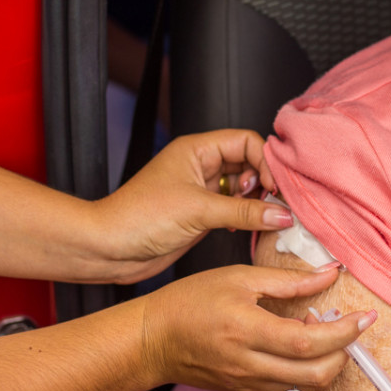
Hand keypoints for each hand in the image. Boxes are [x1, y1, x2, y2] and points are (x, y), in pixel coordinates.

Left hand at [98, 129, 293, 280]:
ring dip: (257, 202)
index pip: (246, 141)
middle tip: (275, 204)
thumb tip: (281, 214)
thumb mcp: (198, 211)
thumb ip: (244, 212)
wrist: (109, 249)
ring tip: (263, 217)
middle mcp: (202, 165)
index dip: (265, 161)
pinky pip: (235, 209)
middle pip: (249, 163)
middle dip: (264, 182)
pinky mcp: (202, 213)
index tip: (273, 187)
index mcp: (197, 149)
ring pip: (244, 187)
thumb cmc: (138, 217)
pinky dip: (246, 217)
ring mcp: (202, 190)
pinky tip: (247, 227)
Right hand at [140, 264, 376, 390]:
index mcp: (247, 330)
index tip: (366, 316)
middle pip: (315, 373)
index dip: (344, 332)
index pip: (309, 340)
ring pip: (305, 384)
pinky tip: (303, 342)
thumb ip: (288, 280)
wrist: (153, 339)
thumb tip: (330, 273)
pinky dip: (307, 368)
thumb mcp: (238, 278)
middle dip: (345, 353)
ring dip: (328, 361)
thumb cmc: (191, 301)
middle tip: (352, 326)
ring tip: (326, 329)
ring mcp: (248, 383)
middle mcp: (249, 364)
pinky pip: (288, 385)